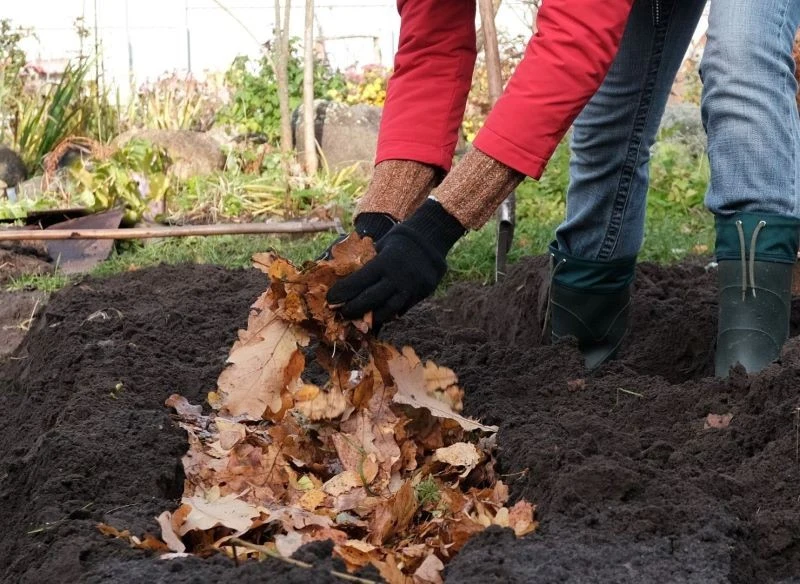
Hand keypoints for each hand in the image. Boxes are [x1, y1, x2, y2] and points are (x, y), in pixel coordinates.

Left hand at [327, 199, 464, 325]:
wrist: (430, 240)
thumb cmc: (399, 241)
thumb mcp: (380, 246)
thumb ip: (366, 263)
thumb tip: (342, 277)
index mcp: (384, 262)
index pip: (359, 281)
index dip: (343, 292)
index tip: (330, 299)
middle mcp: (397, 277)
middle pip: (371, 299)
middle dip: (353, 309)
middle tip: (342, 313)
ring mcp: (410, 287)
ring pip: (388, 310)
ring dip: (371, 317)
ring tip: (360, 320)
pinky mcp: (420, 294)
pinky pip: (402, 309)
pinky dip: (389, 314)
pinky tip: (379, 316)